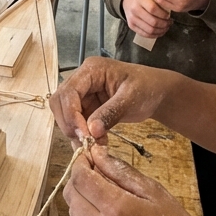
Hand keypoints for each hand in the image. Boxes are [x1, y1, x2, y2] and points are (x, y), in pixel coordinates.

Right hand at [50, 56, 172, 143]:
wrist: (156, 93)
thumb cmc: (147, 88)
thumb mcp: (132, 98)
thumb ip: (111, 113)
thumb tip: (91, 131)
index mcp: (91, 70)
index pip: (69, 91)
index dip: (71, 114)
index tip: (83, 135)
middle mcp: (82, 80)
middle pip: (60, 101)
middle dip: (69, 123)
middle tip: (85, 142)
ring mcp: (83, 94)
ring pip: (64, 114)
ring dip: (74, 131)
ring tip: (92, 145)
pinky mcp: (86, 107)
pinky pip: (76, 122)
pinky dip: (82, 135)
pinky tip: (96, 144)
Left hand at [64, 149, 215, 215]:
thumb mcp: (155, 192)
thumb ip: (121, 171)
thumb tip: (96, 153)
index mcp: (117, 209)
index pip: (81, 179)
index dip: (80, 163)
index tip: (87, 156)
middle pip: (71, 197)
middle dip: (79, 181)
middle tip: (96, 174)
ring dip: (83, 202)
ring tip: (107, 199)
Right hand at [121, 0, 170, 37]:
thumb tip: (170, 9)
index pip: (153, 9)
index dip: (163, 14)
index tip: (169, 15)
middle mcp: (134, 9)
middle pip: (152, 21)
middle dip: (164, 24)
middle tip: (170, 22)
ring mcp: (132, 19)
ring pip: (150, 30)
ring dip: (161, 30)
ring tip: (166, 27)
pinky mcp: (131, 26)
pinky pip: (145, 34)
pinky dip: (155, 35)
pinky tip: (160, 31)